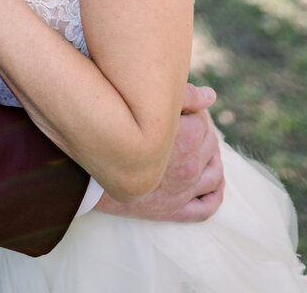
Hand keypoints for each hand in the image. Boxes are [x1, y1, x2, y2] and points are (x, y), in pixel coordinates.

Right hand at [95, 84, 224, 222]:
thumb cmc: (116, 133)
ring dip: (214, 160)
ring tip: (204, 151)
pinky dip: (215, 194)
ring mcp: (185, 190)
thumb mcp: (146, 108)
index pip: (204, 120)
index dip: (194, 111)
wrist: (90, 174)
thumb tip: (211, 95)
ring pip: (216, 174)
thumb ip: (182, 96)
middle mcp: (191, 166)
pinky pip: (208, 207)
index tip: (184, 109)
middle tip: (191, 126)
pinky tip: (213, 184)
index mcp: (187, 138)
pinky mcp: (177, 211)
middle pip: (211, 144)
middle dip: (204, 132)